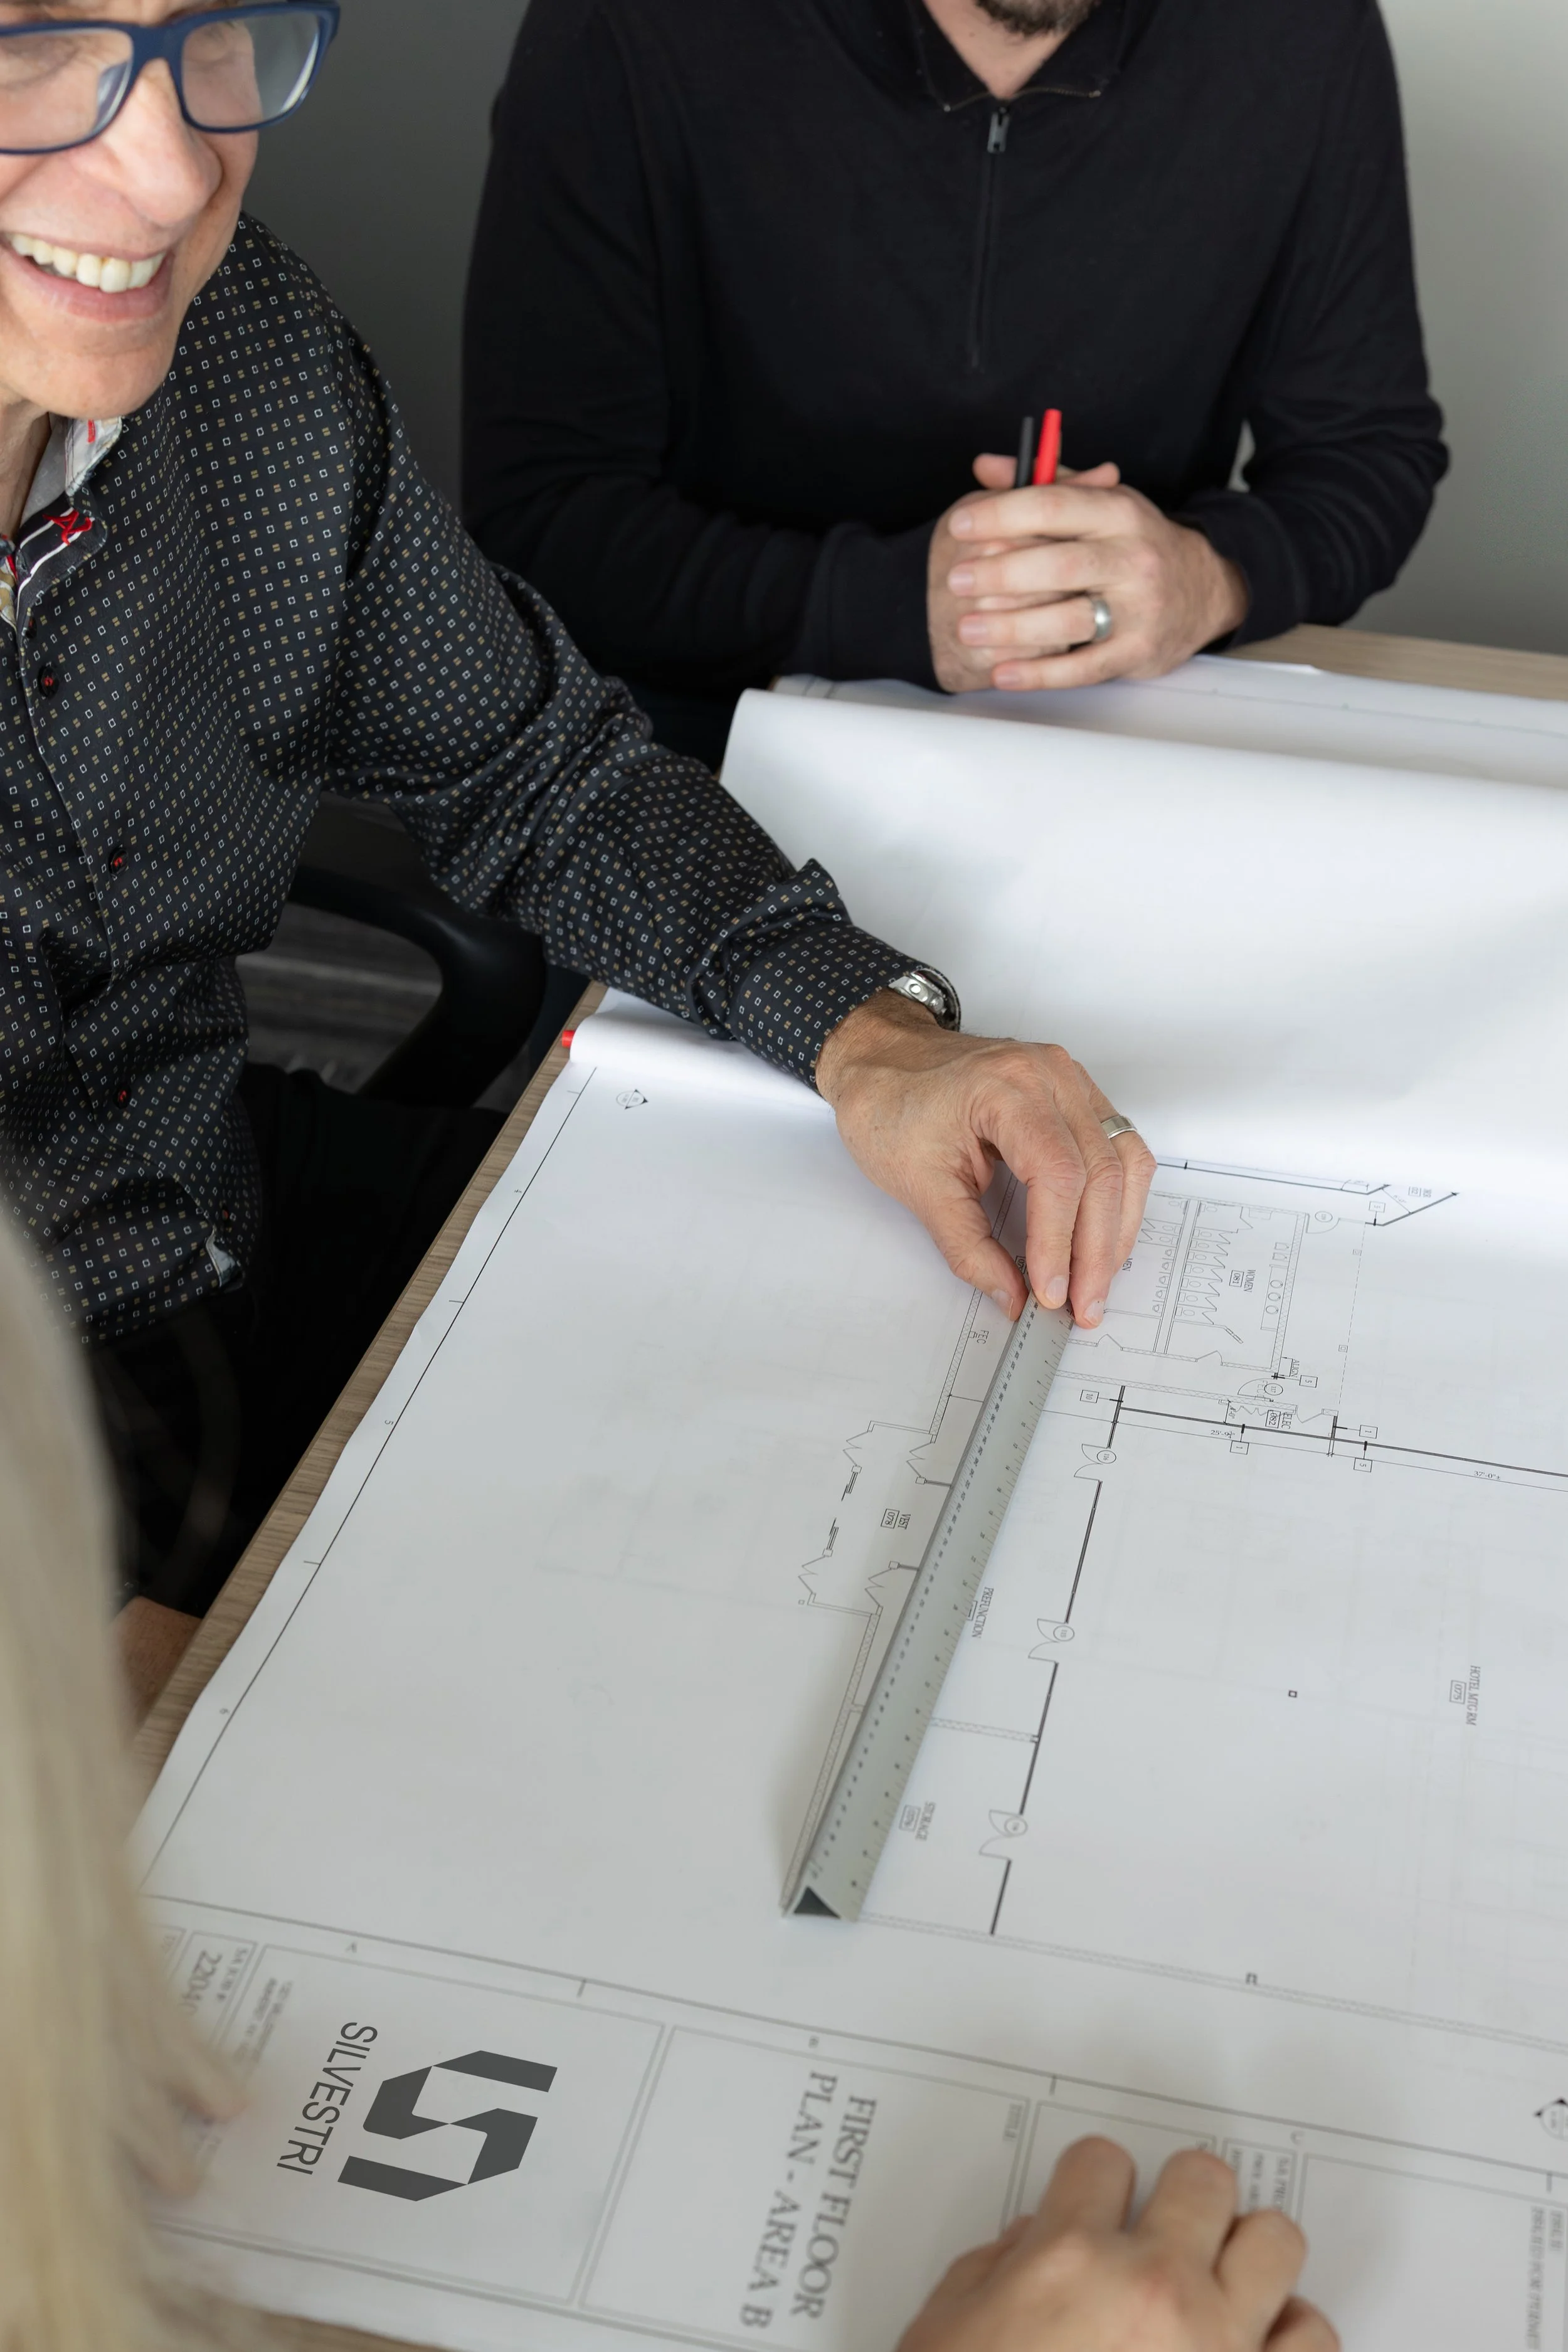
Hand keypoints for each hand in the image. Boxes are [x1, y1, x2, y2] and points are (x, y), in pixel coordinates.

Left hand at [814, 993, 1154, 1327]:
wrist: (882, 1059)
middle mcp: (1050, 1075)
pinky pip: (1119, 1145)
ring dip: (1117, 1228)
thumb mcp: (918, 1185)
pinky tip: (1103, 1236)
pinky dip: (1117, 1197)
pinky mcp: (1075, 1093)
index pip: (1058, 1174)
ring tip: (1096, 1281)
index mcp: (1007, 1088)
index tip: (1050, 1292)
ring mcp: (1069, 1079)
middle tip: (1083, 1305)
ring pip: (1125, 1160)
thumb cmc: (890, 1105)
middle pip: (1102, 1171)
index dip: (1059, 1242)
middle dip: (1096, 1249)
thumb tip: (1009, 1294)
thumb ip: (967, 1246)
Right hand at [898, 2139, 1336, 2351]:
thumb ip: (992, 2272)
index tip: (1094, 2205)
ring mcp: (1217, 2346)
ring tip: (1222, 2284)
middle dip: (1182, 2199)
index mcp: (1070, 2262)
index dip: (1092, 2184)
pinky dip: (1290, 2337)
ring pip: (1275, 2242)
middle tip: (1167, 2230)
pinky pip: (1313, 2338)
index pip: (1103, 2162)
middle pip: (1203, 2181)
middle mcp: (1154, 2290)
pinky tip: (1257, 2347)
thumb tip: (1030, 2245)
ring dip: (1247, 2258)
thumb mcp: (946, 2333)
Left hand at [928, 454, 1247, 693]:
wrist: (1203, 589)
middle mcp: (1133, 556)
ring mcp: (1139, 607)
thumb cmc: (1135, 544)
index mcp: (1118, 511)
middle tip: (957, 579)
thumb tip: (985, 466)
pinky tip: (1003, 672)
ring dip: (1012, 627)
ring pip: (1069, 619)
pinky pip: (1083, 668)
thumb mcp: (1101, 503)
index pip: (1054, 506)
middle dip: (1002, 573)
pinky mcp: (1138, 651)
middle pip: (1060, 565)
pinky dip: (1040, 674)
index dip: (1002, 514)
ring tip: (967, 627)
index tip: (960, 525)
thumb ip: (1044, 484)